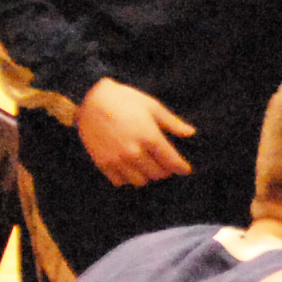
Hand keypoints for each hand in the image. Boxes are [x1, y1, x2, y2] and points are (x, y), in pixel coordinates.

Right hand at [77, 78, 195, 186]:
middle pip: (157, 174)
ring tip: (147, 166)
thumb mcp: (152, 106)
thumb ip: (172, 122)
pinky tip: (130, 168)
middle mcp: (134, 152)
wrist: (90, 99)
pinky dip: (127, 178)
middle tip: (164, 164)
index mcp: (149, 137)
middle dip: (165, 171)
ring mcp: (117, 159)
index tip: (185, 169)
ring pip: (140, 181)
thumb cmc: (124, 99)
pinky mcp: (103, 163)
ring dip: (147, 176)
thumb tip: (190, 133)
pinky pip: (119, 181)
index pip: (171, 162)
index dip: (181, 168)